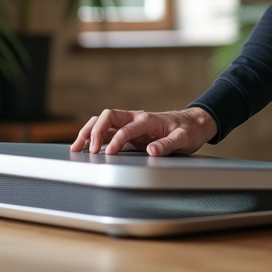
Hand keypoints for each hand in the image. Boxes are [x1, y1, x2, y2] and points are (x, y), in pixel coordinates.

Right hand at [70, 107, 217, 155]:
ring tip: (77, 146)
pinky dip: (94, 136)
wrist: (194, 123)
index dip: (116, 141)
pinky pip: (107, 131)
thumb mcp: (183, 138)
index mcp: (148, 119)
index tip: (108, 154)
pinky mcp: (129, 131)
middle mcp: (136, 118)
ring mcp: (131, 124)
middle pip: (107, 117)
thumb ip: (167, 144)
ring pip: (103, 122)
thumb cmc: (189, 130)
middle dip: (94, 131)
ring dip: (89, 131)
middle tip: (89, 150)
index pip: (126, 128)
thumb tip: (152, 151)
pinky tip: (85, 147)